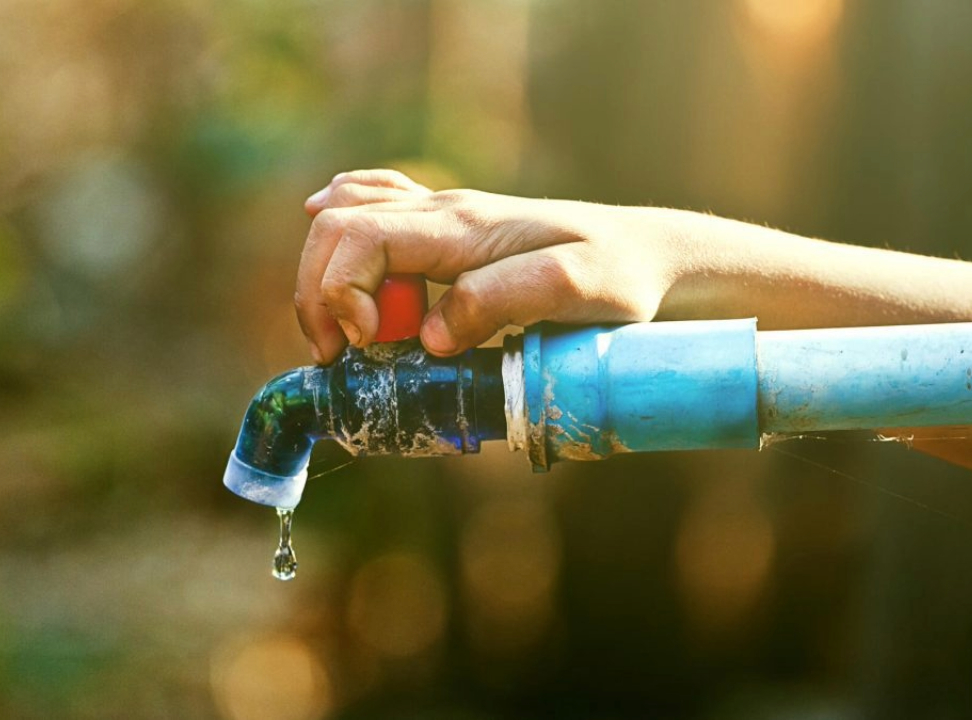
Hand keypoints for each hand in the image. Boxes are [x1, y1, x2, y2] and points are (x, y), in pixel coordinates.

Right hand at [296, 169, 679, 362]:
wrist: (653, 257)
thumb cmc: (622, 278)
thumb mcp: (573, 291)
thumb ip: (499, 302)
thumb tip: (429, 336)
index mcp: (462, 228)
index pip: (360, 237)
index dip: (341, 294)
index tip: (367, 348)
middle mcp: (443, 213)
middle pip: (336, 229)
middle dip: (318, 293)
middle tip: (340, 354)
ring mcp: (444, 217)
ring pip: (345, 218)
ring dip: (325, 275)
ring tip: (349, 331)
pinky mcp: (451, 232)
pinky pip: (374, 204)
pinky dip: (341, 227)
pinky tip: (337, 245)